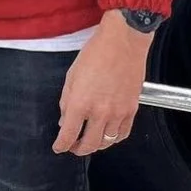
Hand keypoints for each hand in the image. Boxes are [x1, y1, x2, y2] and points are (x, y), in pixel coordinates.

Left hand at [52, 11, 151, 155]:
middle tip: (73, 147)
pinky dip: (114, 139)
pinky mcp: (132, 110)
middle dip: (77, 149)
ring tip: (89, 141)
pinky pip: (122, 134)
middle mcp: (100, 112)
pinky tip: (108, 136)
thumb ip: (66, 101)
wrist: (123, 41)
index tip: (58, 147)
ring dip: (96, 145)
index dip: (61, 145)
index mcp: (81, 103)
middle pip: (88, 145)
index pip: (68, 135)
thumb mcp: (72, 75)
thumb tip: (65, 120)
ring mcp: (118, 113)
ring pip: (106, 142)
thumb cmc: (96, 53)